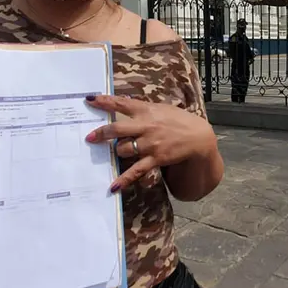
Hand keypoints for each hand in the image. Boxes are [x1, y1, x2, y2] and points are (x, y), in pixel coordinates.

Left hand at [84, 95, 215, 191]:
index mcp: (146, 110)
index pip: (121, 103)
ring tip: (113, 153)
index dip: (104, 101)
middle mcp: (146, 126)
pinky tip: (113, 187)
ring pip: (123, 149)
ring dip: (115, 152)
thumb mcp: (161, 109)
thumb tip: (124, 102)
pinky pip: (136, 170)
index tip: (89, 100)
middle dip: (101, 133)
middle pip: (117, 128)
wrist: (198, 137)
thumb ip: (142, 108)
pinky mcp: (155, 159)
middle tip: (89, 137)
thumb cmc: (178, 121)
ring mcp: (150, 144)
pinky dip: (124, 179)